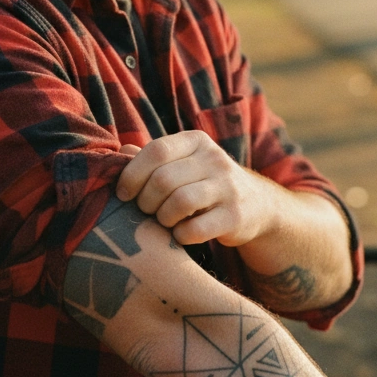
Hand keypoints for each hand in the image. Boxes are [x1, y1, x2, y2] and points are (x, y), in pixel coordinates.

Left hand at [115, 131, 278, 246]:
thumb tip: (121, 152)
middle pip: (163, 179)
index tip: (123, 194)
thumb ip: (152, 158)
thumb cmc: (204, 183)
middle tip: (146, 211)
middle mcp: (215, 159)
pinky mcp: (236, 216)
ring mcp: (228, 187)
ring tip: (164, 221)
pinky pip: (196, 229)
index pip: (157, 151)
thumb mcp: (183, 163)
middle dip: (146, 201)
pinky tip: (181, 234)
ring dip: (162, 218)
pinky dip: (180, 236)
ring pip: (179, 202)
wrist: (256, 205)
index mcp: (196, 141)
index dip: (132, 174)